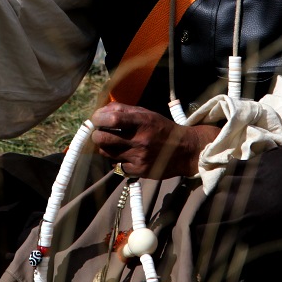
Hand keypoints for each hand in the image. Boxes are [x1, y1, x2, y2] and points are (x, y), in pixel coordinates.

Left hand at [90, 102, 219, 178]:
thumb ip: (124, 110)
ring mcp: (139, 157)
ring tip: (113, 143)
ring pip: (106, 153)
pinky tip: (124, 155)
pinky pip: (116, 165)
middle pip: (103, 138)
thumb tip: (101, 111)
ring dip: (105, 147)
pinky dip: (116, 159)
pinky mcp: (139, 171)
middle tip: (99, 133)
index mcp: (143, 122)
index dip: (98, 118)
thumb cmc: (162, 129)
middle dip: (96, 135)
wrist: (184, 150)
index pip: (112, 118)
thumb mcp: (147, 114)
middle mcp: (140, 140)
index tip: (96, 119)